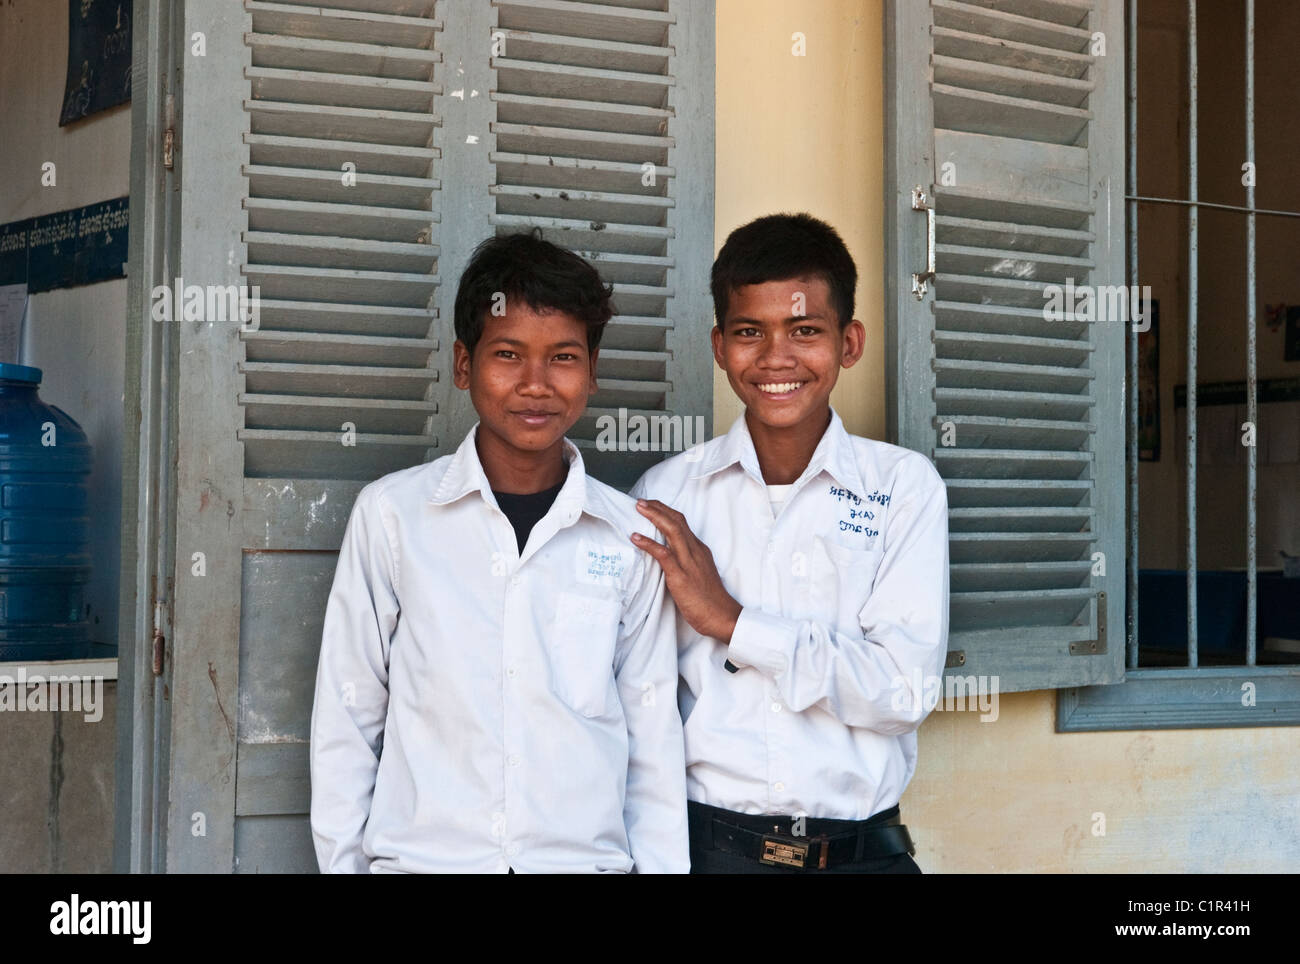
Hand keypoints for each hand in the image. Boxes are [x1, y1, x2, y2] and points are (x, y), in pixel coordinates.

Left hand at [630, 499, 742, 642]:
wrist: (721, 616)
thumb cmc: (709, 599)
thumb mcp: (698, 573)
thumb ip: (685, 561)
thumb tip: (666, 555)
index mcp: (699, 549)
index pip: (682, 523)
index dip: (665, 511)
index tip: (651, 506)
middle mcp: (695, 551)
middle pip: (676, 521)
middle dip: (658, 507)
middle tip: (641, 501)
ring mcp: (689, 562)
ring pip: (672, 530)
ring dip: (654, 516)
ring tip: (639, 509)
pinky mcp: (681, 576)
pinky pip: (664, 554)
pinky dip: (648, 543)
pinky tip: (635, 538)